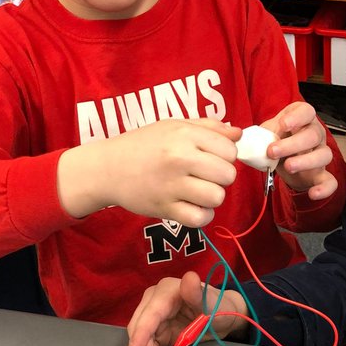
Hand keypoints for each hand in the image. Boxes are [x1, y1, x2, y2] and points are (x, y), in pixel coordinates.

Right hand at [58, 118, 240, 225]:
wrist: (107, 168)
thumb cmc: (144, 145)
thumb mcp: (173, 126)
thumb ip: (208, 128)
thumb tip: (239, 134)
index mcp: (184, 134)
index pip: (230, 150)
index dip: (226, 156)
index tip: (211, 158)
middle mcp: (179, 158)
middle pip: (228, 175)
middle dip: (221, 178)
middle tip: (205, 176)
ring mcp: (171, 185)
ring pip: (217, 197)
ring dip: (212, 197)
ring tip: (198, 191)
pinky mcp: (164, 208)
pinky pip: (200, 218)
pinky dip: (201, 215)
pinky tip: (192, 206)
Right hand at [126, 271, 247, 345]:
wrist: (223, 318)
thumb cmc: (219, 307)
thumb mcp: (212, 302)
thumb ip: (198, 293)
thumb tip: (189, 277)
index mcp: (166, 291)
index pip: (149, 313)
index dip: (141, 333)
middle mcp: (154, 301)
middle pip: (139, 329)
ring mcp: (153, 317)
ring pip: (142, 342)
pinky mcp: (156, 331)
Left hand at [260, 102, 335, 200]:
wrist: (284, 162)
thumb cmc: (277, 141)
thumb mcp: (268, 133)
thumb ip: (263, 135)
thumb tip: (256, 141)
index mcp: (302, 119)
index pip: (306, 112)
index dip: (296, 117)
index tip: (283, 124)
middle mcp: (316, 134)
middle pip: (313, 135)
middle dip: (292, 144)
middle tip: (272, 151)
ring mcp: (320, 154)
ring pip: (324, 155)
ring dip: (305, 161)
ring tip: (288, 167)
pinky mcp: (321, 174)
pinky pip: (330, 181)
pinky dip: (324, 188)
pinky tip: (313, 194)